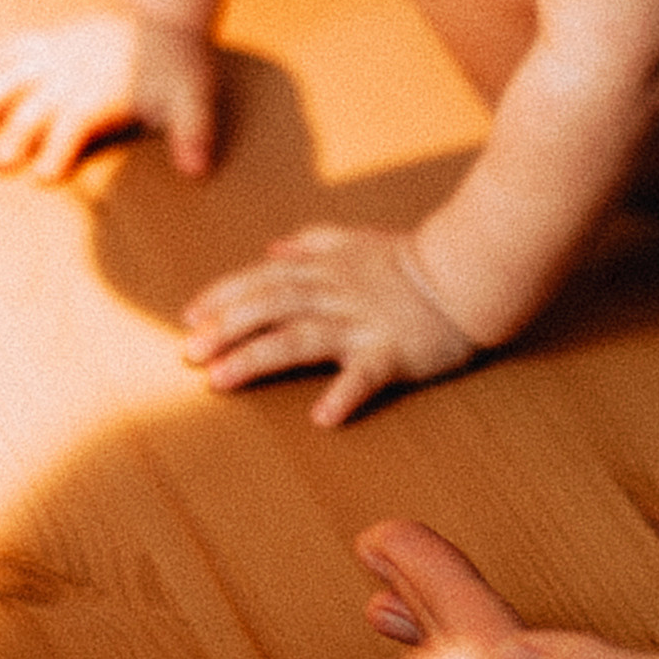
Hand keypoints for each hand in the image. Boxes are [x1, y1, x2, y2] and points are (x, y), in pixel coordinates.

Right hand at [0, 13, 218, 181]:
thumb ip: (193, 134)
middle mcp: (73, 72)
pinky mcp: (46, 43)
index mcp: (103, 91)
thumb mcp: (194, 100)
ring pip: (12, 75)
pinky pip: (11, 48)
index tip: (45, 176)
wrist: (163, 20)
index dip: (60, 147)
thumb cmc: (176, 70)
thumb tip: (196, 170)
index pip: (76, 121)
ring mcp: (56, 55)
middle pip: (37, 104)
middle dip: (17, 134)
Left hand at [181, 225, 476, 426]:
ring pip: (301, 338)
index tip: (188, 317)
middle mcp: (336, 294)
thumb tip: (272, 249)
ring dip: (256, 358)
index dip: (223, 296)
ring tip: (220, 381)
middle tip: (187, 354)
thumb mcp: (358, 241)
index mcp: (325, 269)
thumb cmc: (412, 262)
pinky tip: (321, 417)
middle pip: (270, 307)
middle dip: (225, 328)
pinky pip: (366, 376)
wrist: (470, 273)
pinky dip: (344, 395)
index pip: (263, 280)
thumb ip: (313, 242)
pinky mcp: (394, 353)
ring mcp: (363, 324)